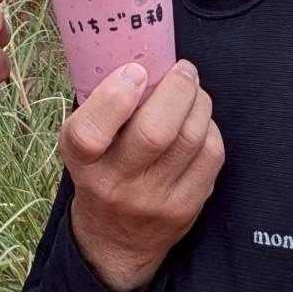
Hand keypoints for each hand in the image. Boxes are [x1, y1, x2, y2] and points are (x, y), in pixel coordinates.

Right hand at [60, 60, 223, 291]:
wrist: (115, 240)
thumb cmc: (99, 170)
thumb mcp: (82, 143)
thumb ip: (102, 106)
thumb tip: (139, 51)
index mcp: (81, 162)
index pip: (91, 134)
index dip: (116, 97)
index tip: (135, 71)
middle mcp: (116, 184)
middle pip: (155, 133)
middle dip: (177, 89)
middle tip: (183, 69)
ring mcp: (154, 199)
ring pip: (190, 139)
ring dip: (198, 101)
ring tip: (193, 87)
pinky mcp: (186, 208)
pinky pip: (211, 156)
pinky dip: (210, 127)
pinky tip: (200, 118)